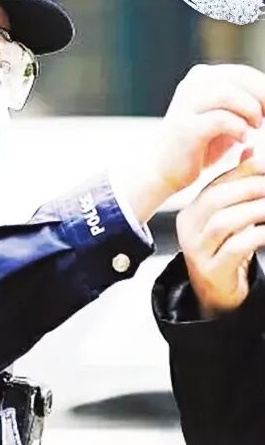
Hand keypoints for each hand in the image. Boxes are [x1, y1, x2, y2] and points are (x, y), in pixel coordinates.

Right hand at [120, 64, 264, 223]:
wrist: (164, 171)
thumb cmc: (200, 146)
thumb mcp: (225, 119)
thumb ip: (244, 105)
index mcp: (201, 78)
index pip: (243, 73)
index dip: (264, 88)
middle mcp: (191, 86)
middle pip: (238, 78)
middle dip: (262, 97)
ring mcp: (184, 105)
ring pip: (227, 94)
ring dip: (250, 110)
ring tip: (256, 126)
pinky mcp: (184, 128)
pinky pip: (219, 120)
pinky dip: (237, 128)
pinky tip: (242, 139)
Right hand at [176, 151, 264, 316]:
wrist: (217, 295)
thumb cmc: (227, 251)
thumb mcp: (232, 215)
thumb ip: (239, 184)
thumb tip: (252, 148)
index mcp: (192, 212)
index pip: (216, 184)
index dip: (244, 171)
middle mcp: (188, 229)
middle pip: (215, 199)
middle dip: (250, 187)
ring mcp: (196, 251)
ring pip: (223, 222)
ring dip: (255, 210)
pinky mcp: (211, 271)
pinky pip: (234, 248)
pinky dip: (257, 236)